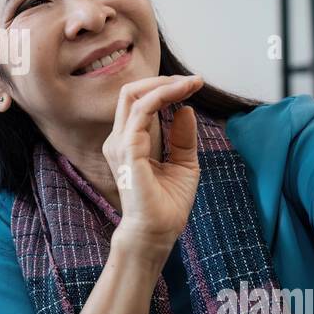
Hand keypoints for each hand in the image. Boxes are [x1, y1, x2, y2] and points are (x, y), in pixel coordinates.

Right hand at [104, 75, 203, 265]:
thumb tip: (185, 109)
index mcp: (130, 141)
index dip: (166, 89)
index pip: (141, 102)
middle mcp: (120, 139)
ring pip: (134, 96)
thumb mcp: (183, 163)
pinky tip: (181, 96)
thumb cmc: (166, 204)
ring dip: (165, 85)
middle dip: (163, 80)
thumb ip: (182, 137)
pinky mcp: (128, 150)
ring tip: (190, 84)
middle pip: (131, 92)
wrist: (157, 233)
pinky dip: (162, 98)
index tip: (193, 86)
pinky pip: (141, 111)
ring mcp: (121, 144)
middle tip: (191, 81)